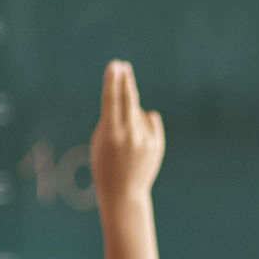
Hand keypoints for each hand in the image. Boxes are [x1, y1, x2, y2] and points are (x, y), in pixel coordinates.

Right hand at [91, 59, 164, 207]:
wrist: (123, 192)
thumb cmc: (105, 164)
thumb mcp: (101, 141)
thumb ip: (113, 120)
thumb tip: (133, 101)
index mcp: (111, 134)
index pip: (112, 101)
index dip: (112, 81)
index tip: (114, 65)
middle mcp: (130, 135)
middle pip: (129, 99)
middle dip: (125, 81)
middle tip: (123, 66)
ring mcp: (145, 140)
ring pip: (137, 112)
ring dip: (130, 117)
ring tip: (124, 139)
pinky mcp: (157, 144)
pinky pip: (150, 121)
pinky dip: (143, 124)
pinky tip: (137, 139)